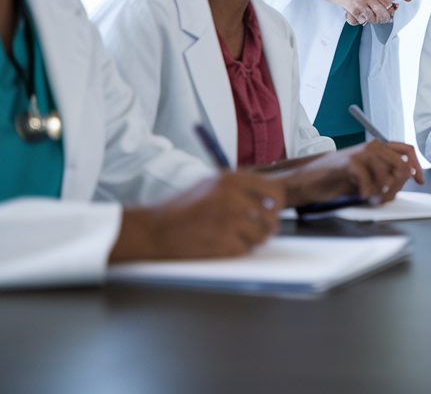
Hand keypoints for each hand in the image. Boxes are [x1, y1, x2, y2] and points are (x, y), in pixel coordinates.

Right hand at [109, 171, 283, 261]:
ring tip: (234, 237)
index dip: (277, 205)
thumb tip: (269, 199)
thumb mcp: (210, 184)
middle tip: (258, 231)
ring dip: (252, 241)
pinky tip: (221, 244)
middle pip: (272, 217)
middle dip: (267, 227)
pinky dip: (236, 251)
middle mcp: (233, 196)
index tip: (272, 212)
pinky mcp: (223, 241)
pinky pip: (245, 250)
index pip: (275, 192)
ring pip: (261, 236)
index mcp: (231, 179)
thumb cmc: (180, 209)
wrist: (153, 229)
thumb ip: (239, 188)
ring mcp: (229, 219)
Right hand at [274, 141, 424, 206]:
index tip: (419, 180)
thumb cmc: (338, 179)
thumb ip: (386, 174)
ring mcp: (361, 152)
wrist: (310, 180)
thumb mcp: (368, 176)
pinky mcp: (351, 162)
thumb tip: (406, 180)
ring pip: (388, 176)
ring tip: (372, 199)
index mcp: (378, 147)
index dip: (416, 166)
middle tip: (386, 198)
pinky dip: (368, 193)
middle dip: (398, 187)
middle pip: (402, 165)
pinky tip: (361, 195)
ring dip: (383, 193)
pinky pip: (370, 182)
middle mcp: (372, 146)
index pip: (406, 150)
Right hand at [333, 0, 409, 24]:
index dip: (392, 10)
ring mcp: (364, 1)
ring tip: (369, 16)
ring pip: (377, 18)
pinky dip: (364, 21)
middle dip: (384, 18)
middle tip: (379, 17)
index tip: (391, 11)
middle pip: (386, 12)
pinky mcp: (355, 8)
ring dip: (374, 20)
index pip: (392, 2)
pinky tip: (361, 16)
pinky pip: (365, 20)